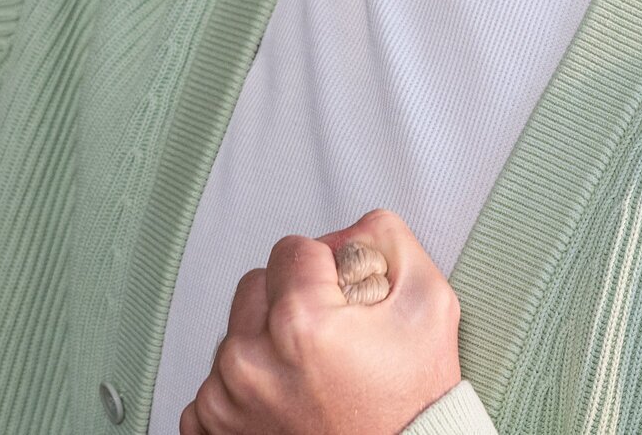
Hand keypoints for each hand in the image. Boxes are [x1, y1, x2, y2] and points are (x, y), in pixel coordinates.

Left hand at [179, 208, 462, 434]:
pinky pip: (214, 384)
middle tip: (329, 342)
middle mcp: (251, 361)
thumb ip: (389, 240)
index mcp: (299, 323)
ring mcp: (226, 400)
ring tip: (310, 379)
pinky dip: (245, 390)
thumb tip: (353, 227)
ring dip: (266, 346)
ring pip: (236, 334)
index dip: (327, 272)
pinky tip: (285, 402)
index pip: (293, 250)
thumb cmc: (414, 404)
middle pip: (256, 287)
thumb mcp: (430, 306)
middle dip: (290, 303)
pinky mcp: (212, 428)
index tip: (346, 305)